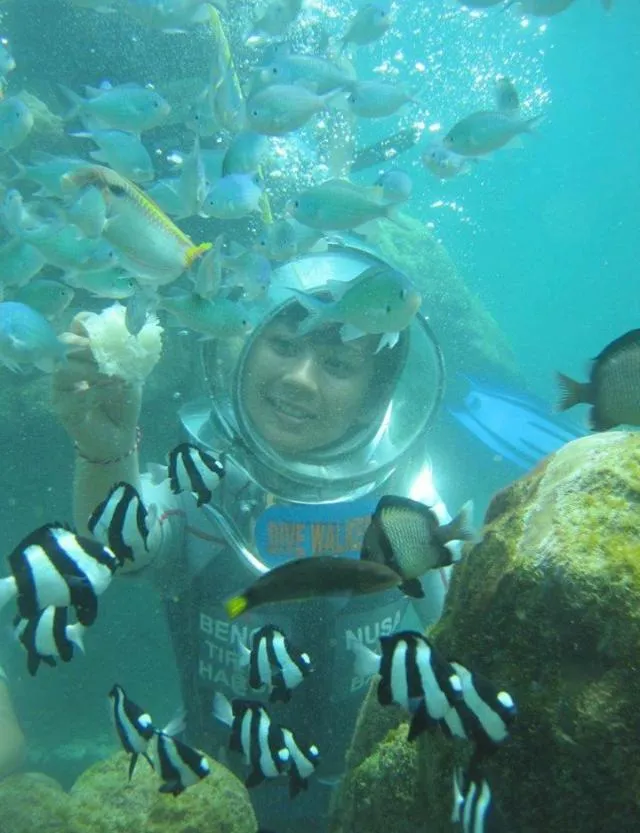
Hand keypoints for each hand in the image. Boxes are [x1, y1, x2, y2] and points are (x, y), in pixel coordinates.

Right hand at [52, 313, 141, 460]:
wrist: (119, 434)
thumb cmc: (122, 401)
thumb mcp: (130, 373)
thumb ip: (127, 354)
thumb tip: (129, 334)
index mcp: (83, 352)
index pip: (76, 326)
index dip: (87, 323)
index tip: (105, 333)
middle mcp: (67, 365)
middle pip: (65, 343)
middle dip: (90, 349)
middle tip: (110, 359)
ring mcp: (60, 386)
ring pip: (64, 368)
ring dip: (93, 370)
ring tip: (115, 378)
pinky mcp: (62, 407)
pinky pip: (75, 395)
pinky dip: (99, 392)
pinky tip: (115, 392)